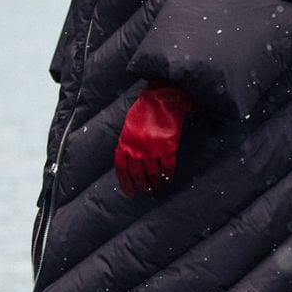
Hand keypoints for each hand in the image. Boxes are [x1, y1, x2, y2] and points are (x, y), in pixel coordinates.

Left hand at [114, 81, 194, 196]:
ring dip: (156, 183)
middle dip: (142, 186)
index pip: (122, 170)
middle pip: (138, 175)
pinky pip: (168, 167)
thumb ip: (128, 144)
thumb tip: (129, 162)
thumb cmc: (144, 111)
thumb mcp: (129, 127)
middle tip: (145, 191)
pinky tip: (169, 177)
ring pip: (153, 174)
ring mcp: (152, 149)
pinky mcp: (167, 148)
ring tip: (158, 186)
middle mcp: (137, 149)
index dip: (126, 184)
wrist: (162, 99)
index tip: (130, 192)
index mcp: (125, 143)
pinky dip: (168, 174)